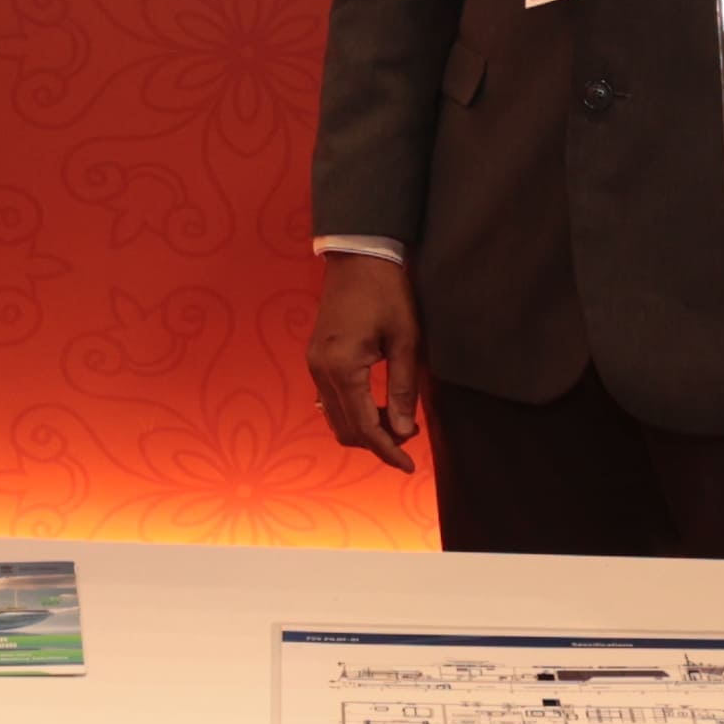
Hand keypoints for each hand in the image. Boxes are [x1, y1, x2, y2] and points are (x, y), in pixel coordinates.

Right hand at [308, 255, 426, 468]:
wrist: (358, 257)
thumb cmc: (387, 293)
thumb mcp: (405, 340)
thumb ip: (403, 388)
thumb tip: (402, 431)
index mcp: (342, 367)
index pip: (364, 426)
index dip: (388, 451)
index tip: (410, 466)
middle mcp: (320, 371)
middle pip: (345, 429)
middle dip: (378, 442)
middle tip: (409, 435)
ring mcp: (314, 365)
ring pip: (335, 418)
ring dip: (364, 428)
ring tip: (396, 420)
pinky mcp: (316, 359)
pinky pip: (330, 400)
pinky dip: (352, 412)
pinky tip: (376, 405)